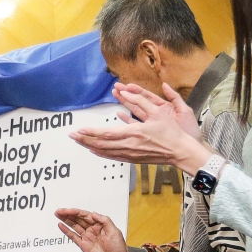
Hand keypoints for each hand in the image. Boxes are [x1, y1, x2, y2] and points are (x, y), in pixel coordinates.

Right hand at [56, 208, 128, 251]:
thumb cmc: (119, 247)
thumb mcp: (115, 232)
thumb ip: (105, 221)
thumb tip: (94, 213)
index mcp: (99, 224)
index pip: (85, 215)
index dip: (76, 212)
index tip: (68, 210)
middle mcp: (92, 229)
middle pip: (77, 219)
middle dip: (68, 214)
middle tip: (59, 211)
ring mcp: (87, 237)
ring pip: (74, 226)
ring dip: (65, 220)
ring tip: (58, 215)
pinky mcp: (83, 245)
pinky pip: (73, 236)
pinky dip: (66, 231)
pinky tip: (61, 226)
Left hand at [70, 82, 212, 174]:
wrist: (180, 151)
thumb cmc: (170, 132)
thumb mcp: (157, 112)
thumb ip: (140, 101)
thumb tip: (125, 92)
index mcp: (134, 133)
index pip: (107, 134)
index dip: (91, 132)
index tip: (79, 130)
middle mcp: (129, 146)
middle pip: (101, 145)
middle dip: (84, 140)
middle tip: (72, 136)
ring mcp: (130, 154)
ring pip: (104, 152)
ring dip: (90, 146)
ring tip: (79, 141)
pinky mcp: (132, 159)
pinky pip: (112, 156)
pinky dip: (100, 153)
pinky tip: (93, 149)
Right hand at [115, 82, 201, 141]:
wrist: (189, 148)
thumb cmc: (190, 130)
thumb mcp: (185, 111)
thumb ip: (174, 97)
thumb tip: (165, 84)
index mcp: (164, 107)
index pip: (148, 96)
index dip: (137, 90)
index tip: (127, 85)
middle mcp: (156, 114)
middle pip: (139, 102)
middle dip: (127, 94)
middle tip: (117, 88)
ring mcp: (151, 123)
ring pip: (135, 111)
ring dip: (125, 103)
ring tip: (116, 96)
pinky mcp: (148, 132)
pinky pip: (135, 124)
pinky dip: (127, 119)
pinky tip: (120, 114)